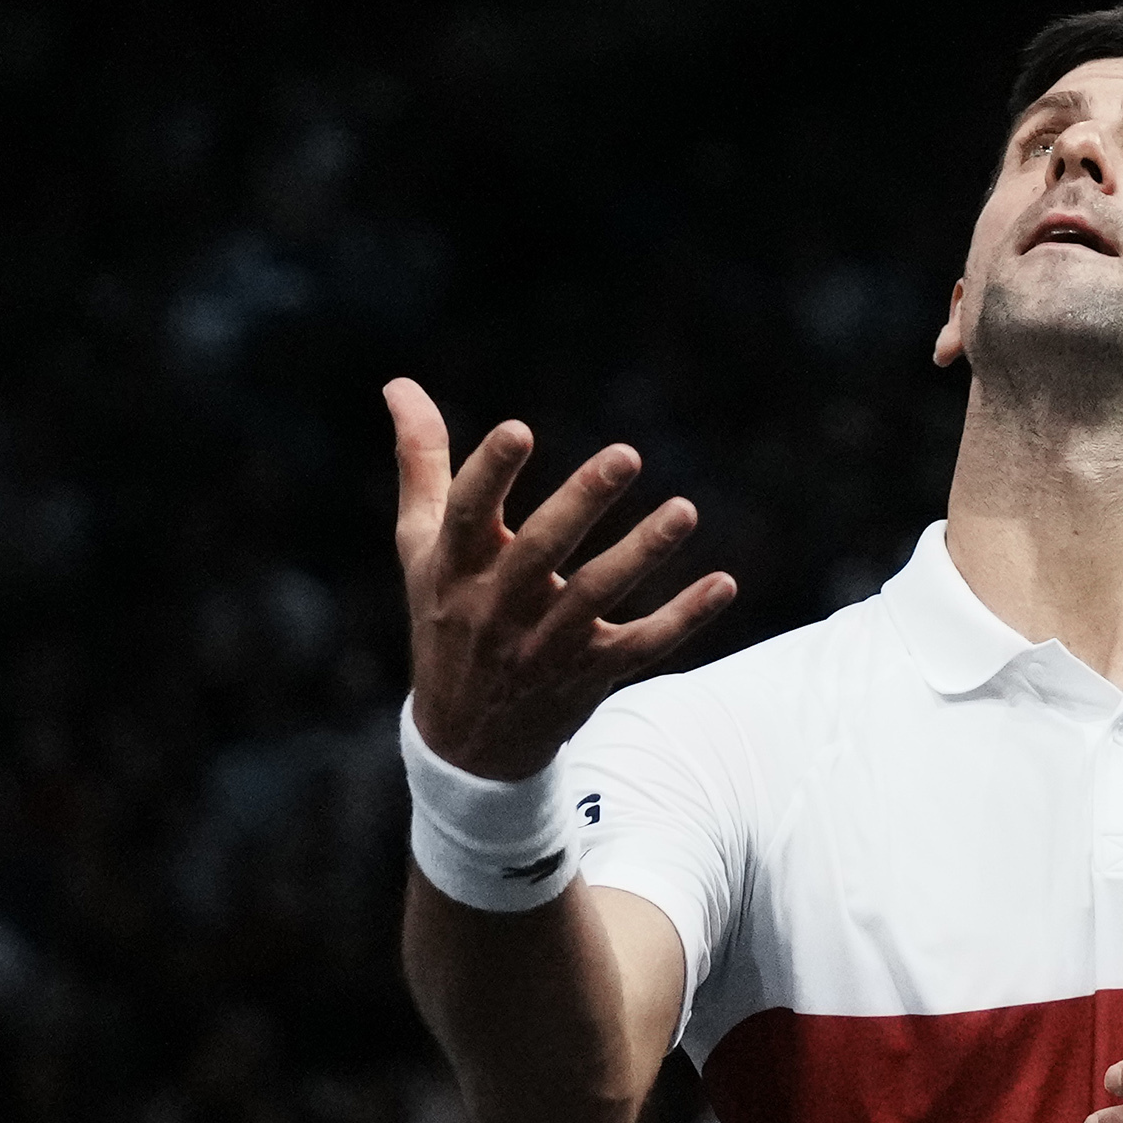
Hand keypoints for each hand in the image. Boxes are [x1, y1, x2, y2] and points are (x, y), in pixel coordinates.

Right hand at [385, 379, 736, 782]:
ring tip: (685, 511)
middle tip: (626, 454)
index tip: (520, 430)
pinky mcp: (589, 674)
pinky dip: (684, 619)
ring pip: (597, 597)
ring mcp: (545, 645)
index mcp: (454, 567)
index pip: (468, 516)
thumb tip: (399, 383)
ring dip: (642, 554)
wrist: (464, 740)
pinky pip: (641, 646)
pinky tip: (723, 583)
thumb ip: (421, 462)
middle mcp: (497, 607)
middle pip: (540, 552)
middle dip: (581, 503)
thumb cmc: (446, 615)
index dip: (490, 473)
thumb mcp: (422, 546)